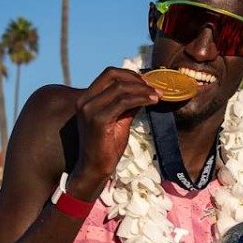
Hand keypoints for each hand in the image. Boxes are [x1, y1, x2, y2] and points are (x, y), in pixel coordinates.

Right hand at [67, 67, 160, 199]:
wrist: (95, 168)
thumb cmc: (107, 146)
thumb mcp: (119, 119)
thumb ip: (128, 104)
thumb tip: (144, 90)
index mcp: (87, 98)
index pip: (108, 74)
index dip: (129, 74)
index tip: (147, 82)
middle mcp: (85, 101)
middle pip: (112, 75)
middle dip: (136, 78)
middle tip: (153, 87)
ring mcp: (89, 109)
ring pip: (120, 88)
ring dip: (142, 89)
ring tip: (157, 95)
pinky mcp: (98, 120)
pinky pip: (123, 102)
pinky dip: (140, 98)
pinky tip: (152, 101)